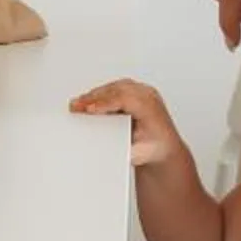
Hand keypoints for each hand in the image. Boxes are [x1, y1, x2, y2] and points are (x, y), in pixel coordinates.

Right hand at [68, 79, 189, 167]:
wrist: (163, 146)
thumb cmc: (154, 148)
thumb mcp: (138, 153)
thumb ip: (123, 149)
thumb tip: (104, 144)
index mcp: (152, 110)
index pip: (126, 100)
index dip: (105, 103)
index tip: (89, 109)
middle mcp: (149, 97)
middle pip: (118, 90)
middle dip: (94, 98)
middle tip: (76, 106)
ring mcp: (143, 92)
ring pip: (115, 87)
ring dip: (96, 94)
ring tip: (78, 103)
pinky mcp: (136, 91)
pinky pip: (116, 87)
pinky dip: (101, 93)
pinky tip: (88, 100)